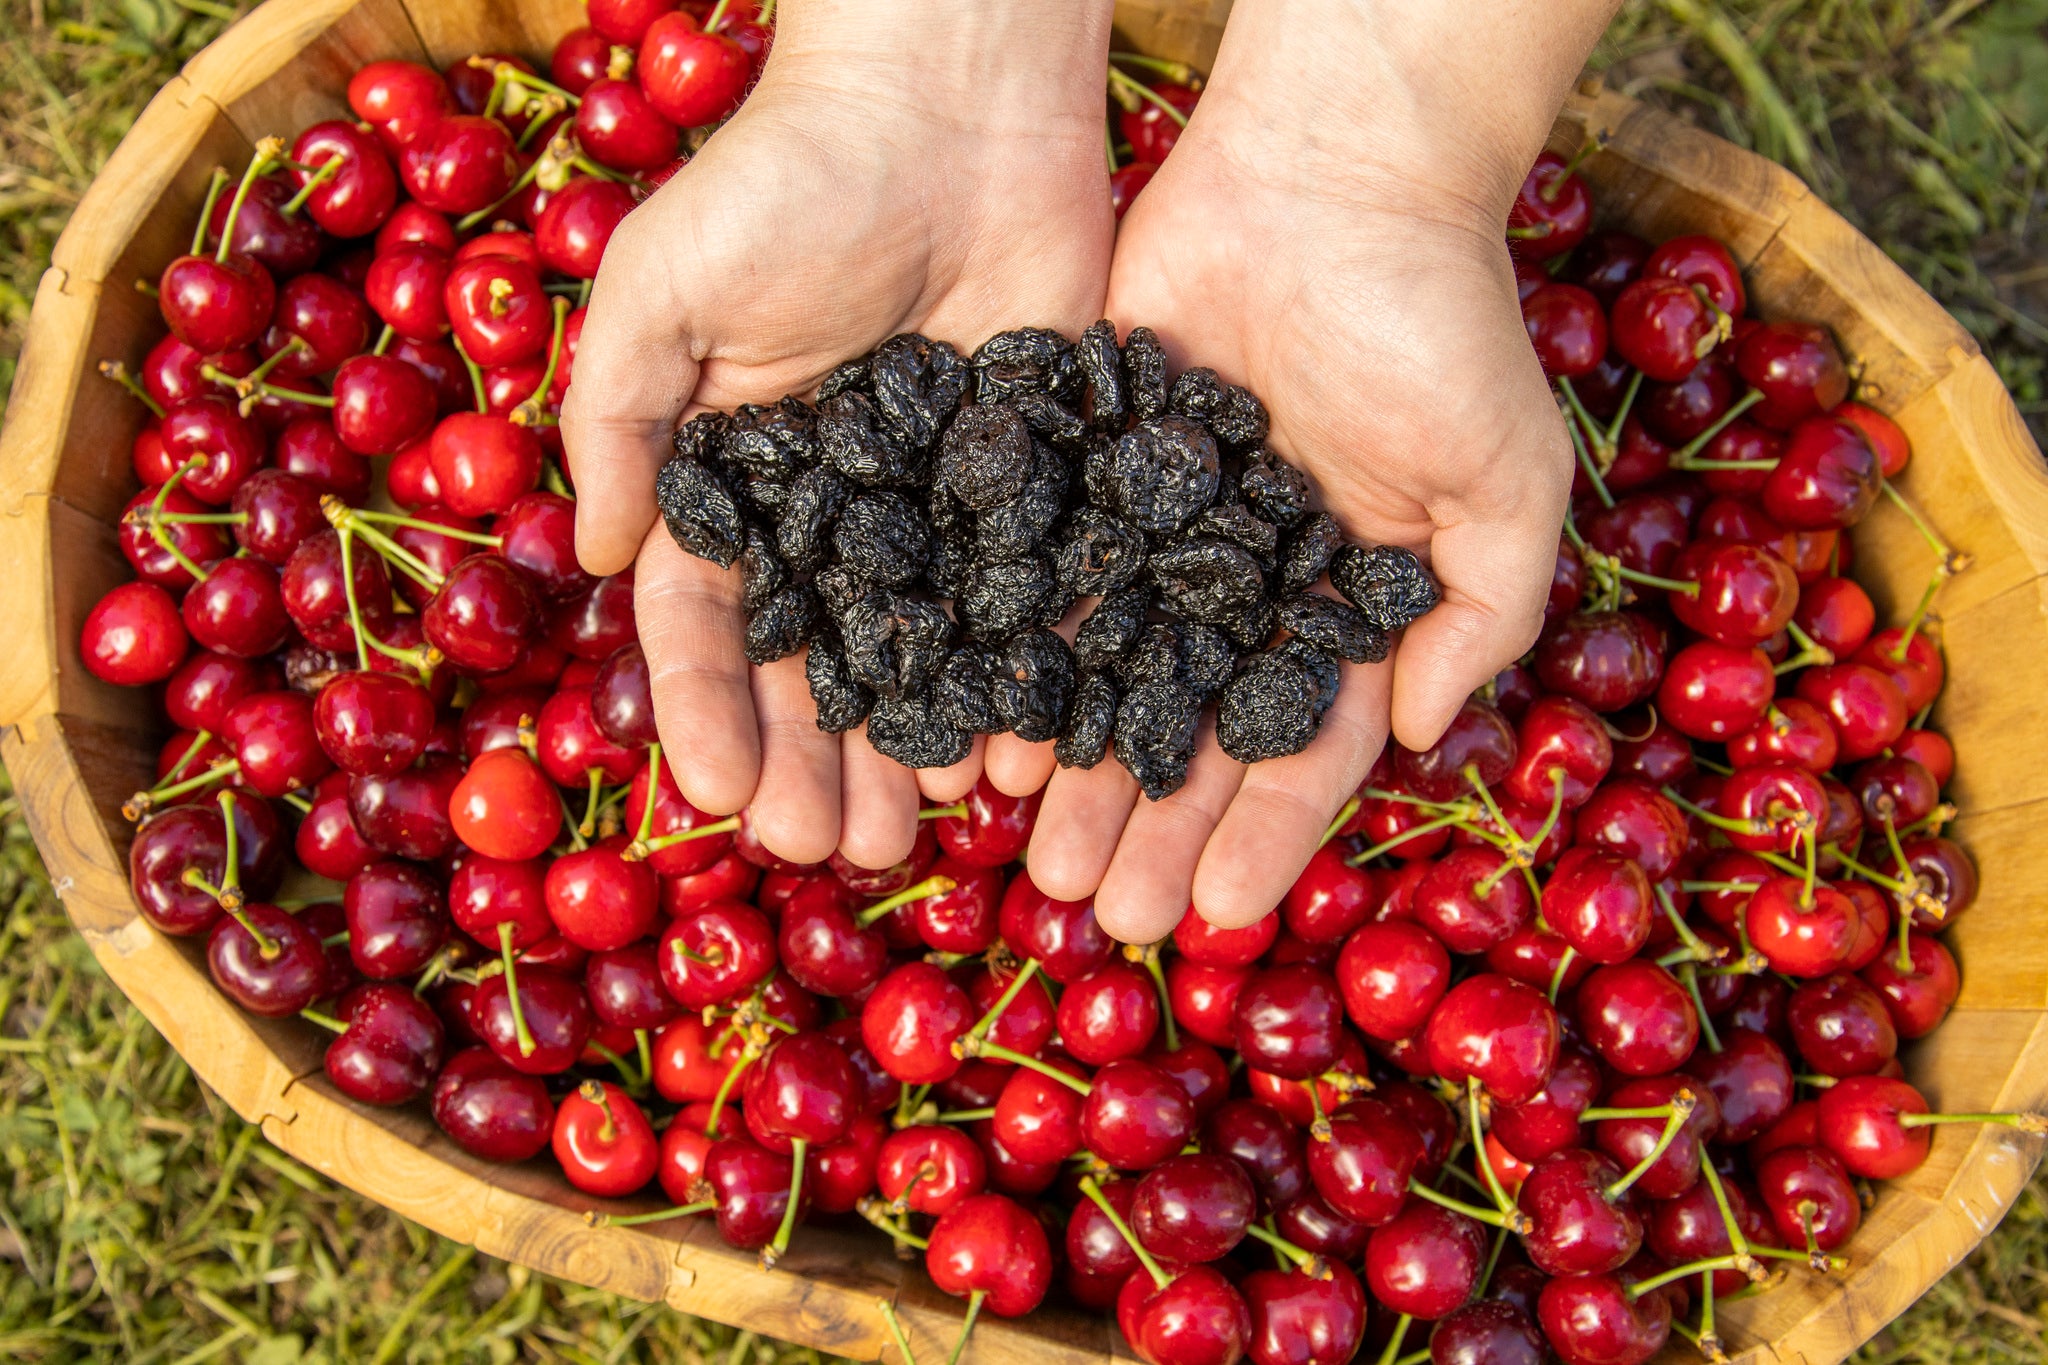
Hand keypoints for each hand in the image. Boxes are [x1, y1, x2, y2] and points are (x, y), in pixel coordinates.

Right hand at [564, 0, 1113, 869]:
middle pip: (818, 666)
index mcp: (735, 477)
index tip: (718, 798)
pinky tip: (1011, 755)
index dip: (708, 713)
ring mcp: (936, 507)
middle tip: (831, 850)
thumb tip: (603, 556)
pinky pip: (1021, 605)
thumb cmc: (788, 176)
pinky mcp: (1031, 486)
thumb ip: (617, 421)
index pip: (709, 622)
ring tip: (914, 834)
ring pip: (921, 659)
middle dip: (816, 763)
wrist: (954, 95)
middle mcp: (833, 511)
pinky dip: (1014, 684)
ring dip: (909, 749)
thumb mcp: (662, 288)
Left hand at [1009, 0, 1613, 943]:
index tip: (1221, 915)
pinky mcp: (1084, 469)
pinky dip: (1016, 660)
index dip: (1264, 836)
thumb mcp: (1503, 480)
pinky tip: (986, 735)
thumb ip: (1480, 615)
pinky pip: (1043, 583)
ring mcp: (1158, 536)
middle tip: (1103, 914)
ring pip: (1106, 679)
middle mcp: (1242, 589)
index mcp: (1340, 606)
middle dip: (1151, 828)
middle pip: (1188, 735)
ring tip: (1033, 857)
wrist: (1330, 171)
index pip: (1299, 749)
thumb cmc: (1438, 323)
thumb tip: (1419, 736)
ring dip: (1076, 775)